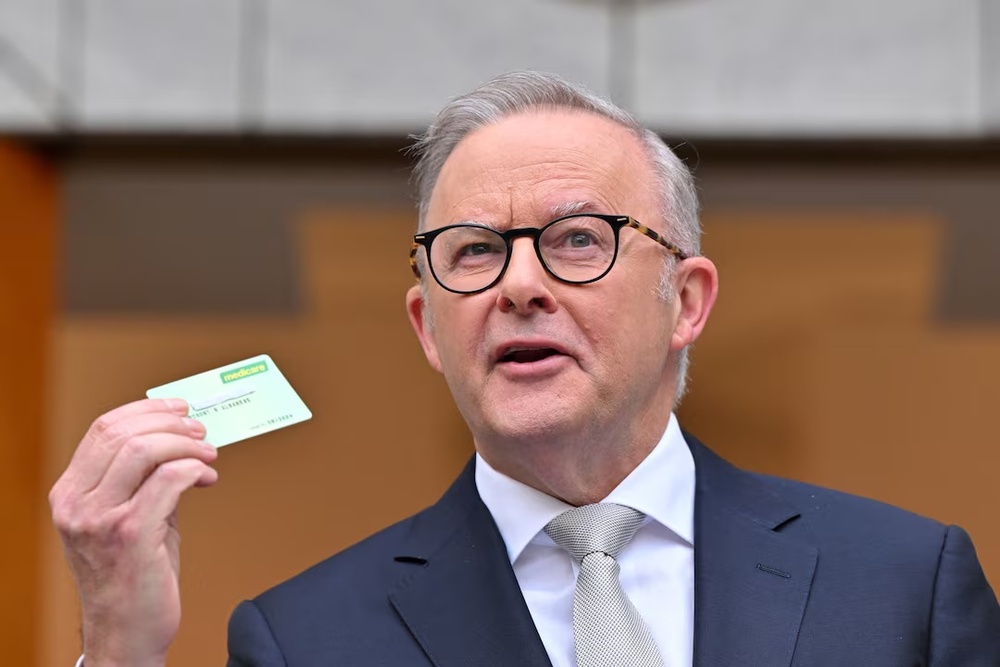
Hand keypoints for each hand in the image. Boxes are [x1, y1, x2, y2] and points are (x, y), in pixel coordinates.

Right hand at [49, 398, 218, 666]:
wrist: (126, 633)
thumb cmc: (131, 578)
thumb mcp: (124, 518)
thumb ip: (142, 480)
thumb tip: (179, 443)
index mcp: (70, 494)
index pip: (103, 429)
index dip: (146, 410)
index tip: (178, 410)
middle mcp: (77, 504)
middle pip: (123, 433)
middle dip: (170, 424)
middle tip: (199, 433)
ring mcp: (99, 520)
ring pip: (144, 450)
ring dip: (185, 445)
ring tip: (207, 455)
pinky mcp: (130, 535)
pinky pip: (168, 481)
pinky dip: (192, 469)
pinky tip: (204, 479)